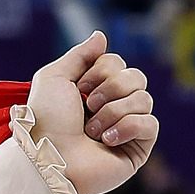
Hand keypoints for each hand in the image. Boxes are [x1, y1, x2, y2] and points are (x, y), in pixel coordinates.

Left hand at [26, 31, 157, 193]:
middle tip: (87, 107)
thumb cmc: (44, 121)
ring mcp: (127, 128)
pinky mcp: (137, 148)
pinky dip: (126, 128)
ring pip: (144, 99)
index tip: (79, 88)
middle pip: (136, 77)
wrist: (46, 158)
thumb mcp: (53, 78)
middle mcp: (113, 107)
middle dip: (110, 89)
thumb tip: (101, 36)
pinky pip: (150, 123)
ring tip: (90, 131)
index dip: (100, 72)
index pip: (118, 63)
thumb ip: (78, 55)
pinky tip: (106, 141)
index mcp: (94, 90)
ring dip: (112, 112)